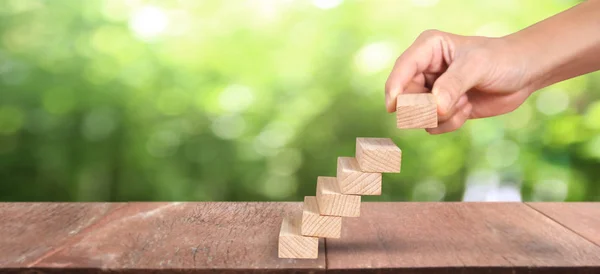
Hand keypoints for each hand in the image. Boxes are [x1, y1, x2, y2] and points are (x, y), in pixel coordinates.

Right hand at [385, 30, 536, 133]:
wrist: (525, 73)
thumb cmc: (502, 60)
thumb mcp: (477, 66)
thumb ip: (452, 85)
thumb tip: (432, 108)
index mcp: (428, 49)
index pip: (402, 69)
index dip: (394, 88)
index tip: (393, 107)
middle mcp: (425, 69)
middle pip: (406, 97)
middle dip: (426, 107)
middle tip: (445, 106)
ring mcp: (433, 91)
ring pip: (418, 115)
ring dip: (442, 115)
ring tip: (464, 100)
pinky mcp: (442, 109)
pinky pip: (432, 126)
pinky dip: (450, 123)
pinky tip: (467, 108)